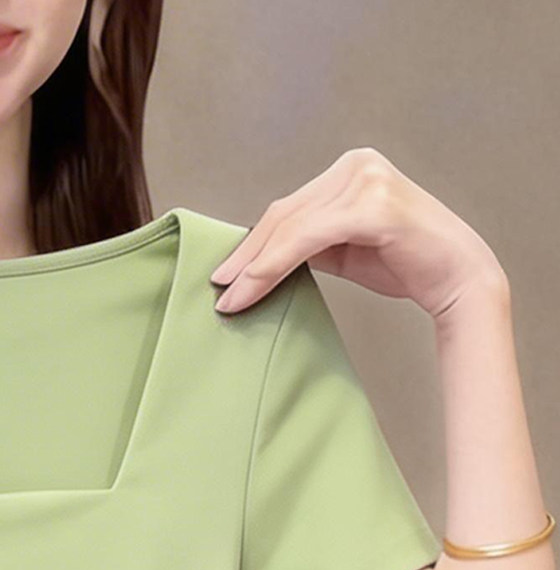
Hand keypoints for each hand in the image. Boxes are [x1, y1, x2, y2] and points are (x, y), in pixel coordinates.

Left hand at [208, 147, 507, 320]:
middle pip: (283, 215)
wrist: (455, 277)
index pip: (287, 209)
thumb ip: (306, 243)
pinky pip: (307, 239)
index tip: (224, 277)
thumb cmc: (402, 262)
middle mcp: (356, 165)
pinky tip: (253, 289)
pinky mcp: (371, 206)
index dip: (251, 245)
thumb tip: (256, 260)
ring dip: (254, 268)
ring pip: (290, 228)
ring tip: (231, 299)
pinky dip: (274, 266)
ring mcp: (365, 181)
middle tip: (219, 291)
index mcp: (350, 169)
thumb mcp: (342, 248)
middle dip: (246, 257)